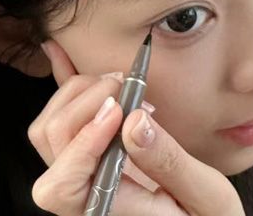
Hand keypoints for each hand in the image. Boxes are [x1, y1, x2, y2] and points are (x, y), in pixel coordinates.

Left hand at [28, 39, 244, 215]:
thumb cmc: (205, 214)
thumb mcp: (204, 195)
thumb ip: (168, 162)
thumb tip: (134, 120)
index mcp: (109, 211)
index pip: (63, 185)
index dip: (83, 141)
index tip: (119, 109)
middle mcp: (85, 195)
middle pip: (52, 143)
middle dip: (87, 102)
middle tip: (127, 85)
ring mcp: (82, 174)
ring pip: (48, 129)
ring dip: (78, 93)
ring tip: (120, 85)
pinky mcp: (90, 154)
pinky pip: (60, 117)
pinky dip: (61, 85)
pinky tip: (59, 52)